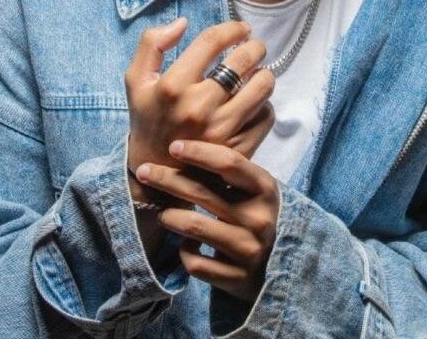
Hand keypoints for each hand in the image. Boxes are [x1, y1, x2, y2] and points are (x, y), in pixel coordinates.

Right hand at [125, 18, 274, 175]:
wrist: (154, 173)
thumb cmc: (147, 119)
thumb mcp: (136, 80)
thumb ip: (152, 44)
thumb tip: (183, 22)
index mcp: (173, 85)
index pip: (213, 40)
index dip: (232, 28)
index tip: (241, 29)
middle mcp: (199, 106)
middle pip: (244, 60)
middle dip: (255, 47)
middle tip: (254, 48)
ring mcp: (221, 130)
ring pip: (263, 87)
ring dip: (263, 74)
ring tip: (256, 74)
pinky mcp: (238, 149)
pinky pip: (267, 115)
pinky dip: (264, 105)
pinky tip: (253, 103)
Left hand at [136, 139, 279, 301]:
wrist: (281, 265)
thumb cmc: (258, 215)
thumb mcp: (254, 190)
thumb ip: (229, 173)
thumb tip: (183, 148)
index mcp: (265, 189)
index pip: (228, 163)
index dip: (198, 152)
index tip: (173, 146)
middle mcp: (259, 218)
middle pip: (202, 192)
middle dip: (167, 179)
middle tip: (144, 171)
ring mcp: (249, 250)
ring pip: (193, 227)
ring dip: (170, 216)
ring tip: (163, 213)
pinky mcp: (237, 279)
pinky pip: (195, 263)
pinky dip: (184, 251)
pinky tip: (185, 244)